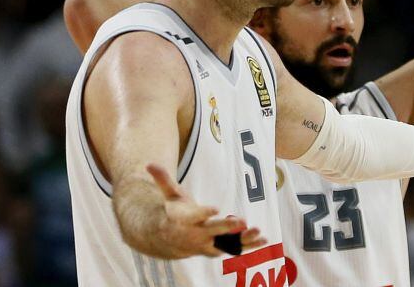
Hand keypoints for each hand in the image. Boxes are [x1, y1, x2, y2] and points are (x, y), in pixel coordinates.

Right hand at [146, 164, 267, 257]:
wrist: (167, 240)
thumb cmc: (172, 213)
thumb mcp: (168, 196)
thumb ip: (163, 180)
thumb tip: (149, 164)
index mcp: (185, 219)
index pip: (195, 216)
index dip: (204, 213)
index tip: (214, 209)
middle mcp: (196, 234)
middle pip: (213, 231)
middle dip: (226, 227)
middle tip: (240, 221)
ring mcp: (207, 244)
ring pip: (226, 243)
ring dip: (242, 239)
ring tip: (257, 232)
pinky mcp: (216, 248)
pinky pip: (234, 249)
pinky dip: (248, 246)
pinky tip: (264, 240)